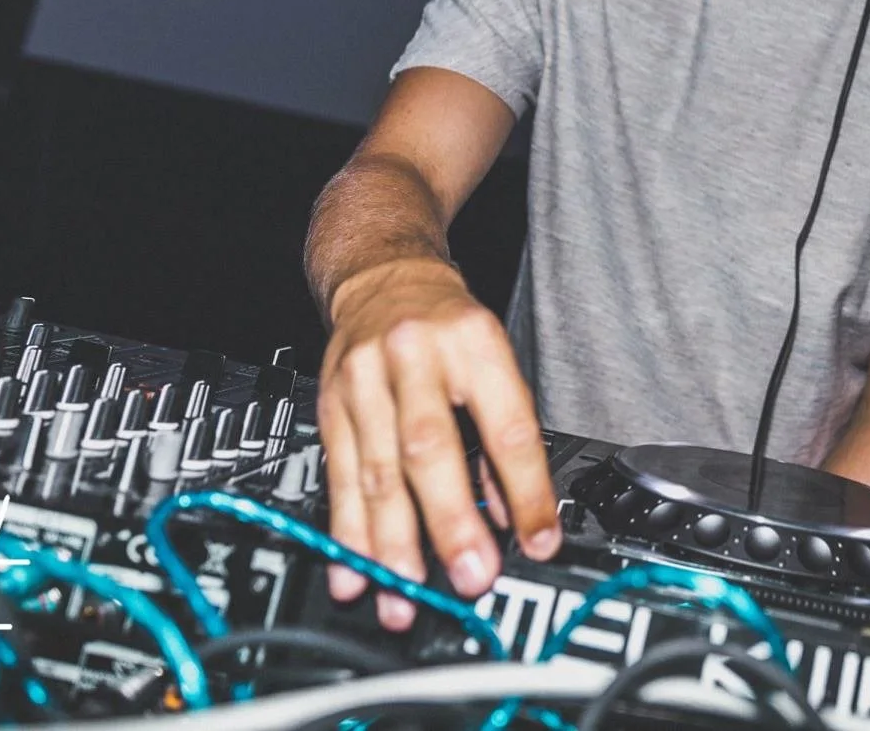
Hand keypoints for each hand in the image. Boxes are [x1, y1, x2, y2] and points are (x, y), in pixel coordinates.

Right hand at [316, 258, 558, 629]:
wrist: (382, 275)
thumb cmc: (447, 325)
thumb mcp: (493, 361)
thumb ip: (503, 438)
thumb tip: (518, 517)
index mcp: (474, 344)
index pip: (507, 425)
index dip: (526, 489)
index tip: (540, 540)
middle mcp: (415, 358)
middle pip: (431, 448)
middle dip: (451, 523)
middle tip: (470, 576)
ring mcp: (364, 380)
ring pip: (377, 470)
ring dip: (392, 544)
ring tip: (407, 593)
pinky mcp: (329, 404)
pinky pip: (337, 476)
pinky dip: (347, 531)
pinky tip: (354, 571)